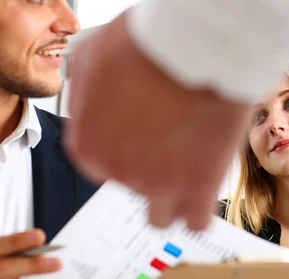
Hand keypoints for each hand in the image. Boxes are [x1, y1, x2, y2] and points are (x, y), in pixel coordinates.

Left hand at [65, 12, 251, 229]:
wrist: (194, 48)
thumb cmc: (144, 47)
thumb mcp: (89, 59)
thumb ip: (82, 94)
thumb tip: (88, 107)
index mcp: (88, 147)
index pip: (101, 163)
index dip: (124, 147)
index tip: (143, 133)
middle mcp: (119, 173)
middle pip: (131, 185)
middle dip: (149, 168)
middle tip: (169, 143)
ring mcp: (159, 185)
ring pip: (160, 217)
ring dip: (170, 201)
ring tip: (186, 174)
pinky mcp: (198, 188)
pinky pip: (196, 222)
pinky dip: (199, 211)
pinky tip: (205, 189)